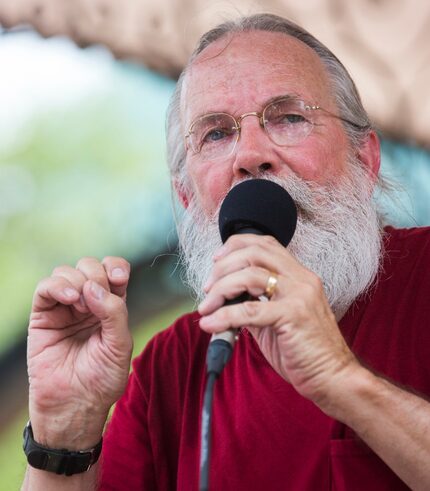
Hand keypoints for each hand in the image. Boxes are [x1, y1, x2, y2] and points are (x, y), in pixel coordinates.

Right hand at [27, 256, 132, 448]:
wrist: (74, 405)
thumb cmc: (102, 379)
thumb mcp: (120, 345)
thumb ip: (114, 312)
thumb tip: (93, 286)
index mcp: (111, 306)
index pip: (114, 271)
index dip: (115, 266)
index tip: (118, 279)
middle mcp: (88, 303)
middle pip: (90, 266)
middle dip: (96, 275)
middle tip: (96, 300)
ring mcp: (64, 308)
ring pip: (67, 272)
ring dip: (77, 281)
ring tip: (81, 306)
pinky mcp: (43, 316)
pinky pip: (45, 288)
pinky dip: (57, 285)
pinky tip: (69, 298)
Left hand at [198, 235, 358, 407]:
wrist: (333, 377)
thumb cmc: (305, 351)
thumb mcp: (276, 320)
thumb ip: (253, 305)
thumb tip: (223, 302)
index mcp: (298, 276)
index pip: (265, 244)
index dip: (236, 246)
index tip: (216, 261)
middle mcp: (301, 279)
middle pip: (254, 252)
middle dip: (223, 266)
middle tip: (208, 288)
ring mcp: (299, 295)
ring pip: (249, 275)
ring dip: (220, 289)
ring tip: (207, 307)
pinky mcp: (293, 315)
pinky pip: (249, 310)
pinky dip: (224, 315)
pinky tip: (211, 324)